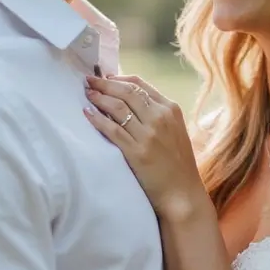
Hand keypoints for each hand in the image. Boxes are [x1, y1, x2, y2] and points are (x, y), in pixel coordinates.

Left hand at [84, 74, 208, 218]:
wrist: (182, 192)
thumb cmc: (177, 163)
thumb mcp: (175, 129)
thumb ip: (157, 113)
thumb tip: (129, 99)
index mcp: (170, 108)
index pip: (140, 84)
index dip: (118, 78)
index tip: (105, 77)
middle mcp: (160, 117)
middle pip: (127, 91)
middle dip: (104, 83)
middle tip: (89, 80)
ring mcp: (148, 134)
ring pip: (118, 107)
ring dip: (99, 98)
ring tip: (87, 94)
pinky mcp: (136, 152)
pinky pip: (112, 130)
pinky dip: (97, 119)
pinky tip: (87, 113)